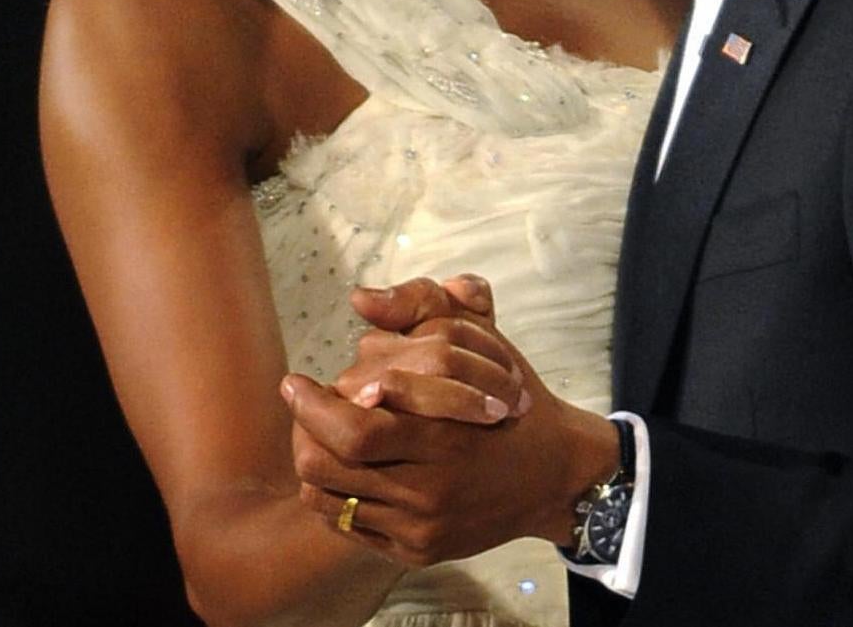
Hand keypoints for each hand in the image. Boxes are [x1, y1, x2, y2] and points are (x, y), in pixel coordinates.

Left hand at [281, 289, 618, 565]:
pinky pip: (350, 526)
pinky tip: (345, 468)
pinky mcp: (417, 552)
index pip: (355, 428)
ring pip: (329, 498)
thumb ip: (426, 308)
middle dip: (302, 431)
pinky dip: (335, 495)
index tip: (296, 381)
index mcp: (446, 436)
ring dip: (313, 460)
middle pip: (329, 466)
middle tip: (301, 404)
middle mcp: (430, 488)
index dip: (313, 405)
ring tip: (317, 434)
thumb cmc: (513, 402)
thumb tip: (361, 300)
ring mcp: (421, 526)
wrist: (556, 476)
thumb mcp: (483, 342)